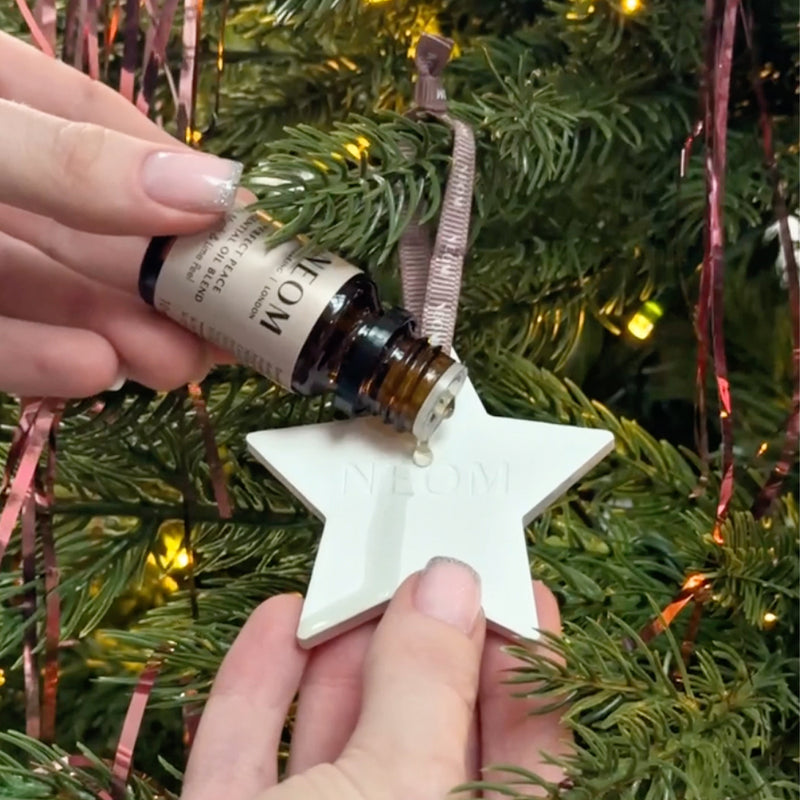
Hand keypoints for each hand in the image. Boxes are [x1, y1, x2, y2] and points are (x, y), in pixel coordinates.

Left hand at [0, 33, 242, 397]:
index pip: (99, 124)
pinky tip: (94, 371)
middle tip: (228, 324)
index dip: (179, 177)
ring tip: (177, 363)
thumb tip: (214, 190)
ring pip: (46, 291)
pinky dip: (37, 360)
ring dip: (115, 330)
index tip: (248, 228)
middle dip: (161, 282)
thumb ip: (73, 160)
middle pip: (89, 226)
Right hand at [182, 560, 569, 799]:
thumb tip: (448, 582)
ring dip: (341, 652)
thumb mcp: (394, 788)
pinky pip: (251, 756)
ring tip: (350, 577)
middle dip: (418, 636)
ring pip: (340, 736)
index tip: (510, 572)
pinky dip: (260, 687)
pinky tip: (277, 621)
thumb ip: (425, 686)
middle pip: (427, 722)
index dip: (528, 649)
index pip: (534, 735)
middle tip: (415, 557)